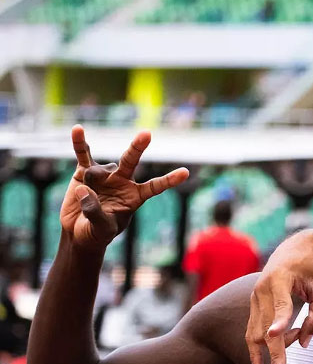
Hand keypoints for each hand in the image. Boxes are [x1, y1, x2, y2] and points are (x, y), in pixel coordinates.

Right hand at [60, 125, 187, 251]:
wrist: (79, 232)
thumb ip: (95, 212)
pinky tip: (77, 129)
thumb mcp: (101, 229)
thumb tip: (84, 189)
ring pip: (98, 170)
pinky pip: (83, 154)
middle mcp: (123, 182)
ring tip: (85, 197)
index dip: (169, 180)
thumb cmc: (96, 234)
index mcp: (135, 197)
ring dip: (90, 182)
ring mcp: (105, 175)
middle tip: (147, 133)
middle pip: (131, 160)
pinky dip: (79, 142)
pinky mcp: (84, 172)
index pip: (155, 187)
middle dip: (138, 147)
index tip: (185, 172)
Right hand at [245, 230, 312, 363]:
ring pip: (255, 332)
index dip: (279, 320)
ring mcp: (254, 298)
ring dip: (265, 353)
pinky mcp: (254, 306)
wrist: (295, 249)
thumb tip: (304, 344)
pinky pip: (253, 331)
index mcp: (281, 278)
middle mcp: (262, 289)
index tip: (276, 335)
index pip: (281, 304)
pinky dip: (260, 347)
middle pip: (266, 327)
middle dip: (273, 353)